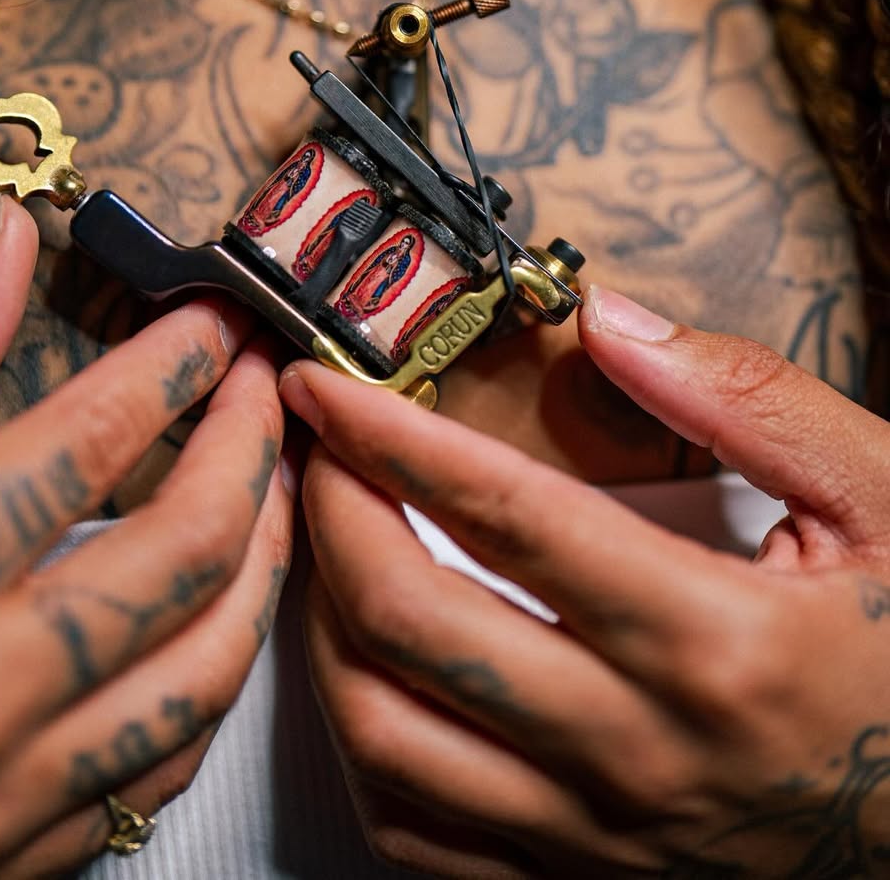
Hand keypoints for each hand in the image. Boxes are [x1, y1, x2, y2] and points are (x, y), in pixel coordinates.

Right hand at [0, 197, 291, 878]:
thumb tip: (8, 241)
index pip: (89, 442)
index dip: (173, 364)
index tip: (212, 324)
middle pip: (185, 551)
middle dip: (249, 442)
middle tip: (263, 381)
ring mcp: (0, 802)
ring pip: (211, 665)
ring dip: (266, 554)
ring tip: (270, 476)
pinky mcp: (19, 860)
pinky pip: (172, 758)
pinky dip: (216, 663)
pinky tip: (220, 598)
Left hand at [281, 285, 889, 877]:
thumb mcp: (882, 498)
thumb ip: (748, 399)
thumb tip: (613, 325)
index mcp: (713, 638)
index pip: (502, 514)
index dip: (389, 434)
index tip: (325, 382)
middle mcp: (637, 748)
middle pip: (411, 622)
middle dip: (332, 512)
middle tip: (318, 444)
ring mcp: (597, 832)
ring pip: (385, 731)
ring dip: (325, 621)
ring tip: (332, 540)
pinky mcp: (579, 879)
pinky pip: (415, 827)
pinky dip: (363, 736)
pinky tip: (372, 663)